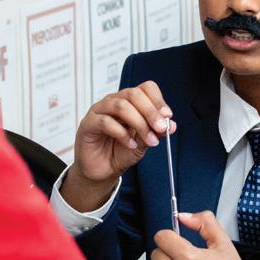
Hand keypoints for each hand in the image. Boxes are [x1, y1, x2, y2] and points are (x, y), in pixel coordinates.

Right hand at [62, 81, 175, 211]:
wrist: (103, 170)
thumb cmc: (120, 152)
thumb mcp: (144, 143)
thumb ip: (155, 132)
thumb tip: (171, 125)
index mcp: (129, 102)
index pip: (145, 88)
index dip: (158, 100)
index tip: (168, 116)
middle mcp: (114, 102)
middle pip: (134, 94)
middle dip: (151, 112)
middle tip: (160, 128)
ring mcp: (99, 111)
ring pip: (121, 106)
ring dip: (139, 123)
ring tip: (148, 139)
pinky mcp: (88, 124)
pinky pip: (106, 122)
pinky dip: (122, 134)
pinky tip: (130, 144)